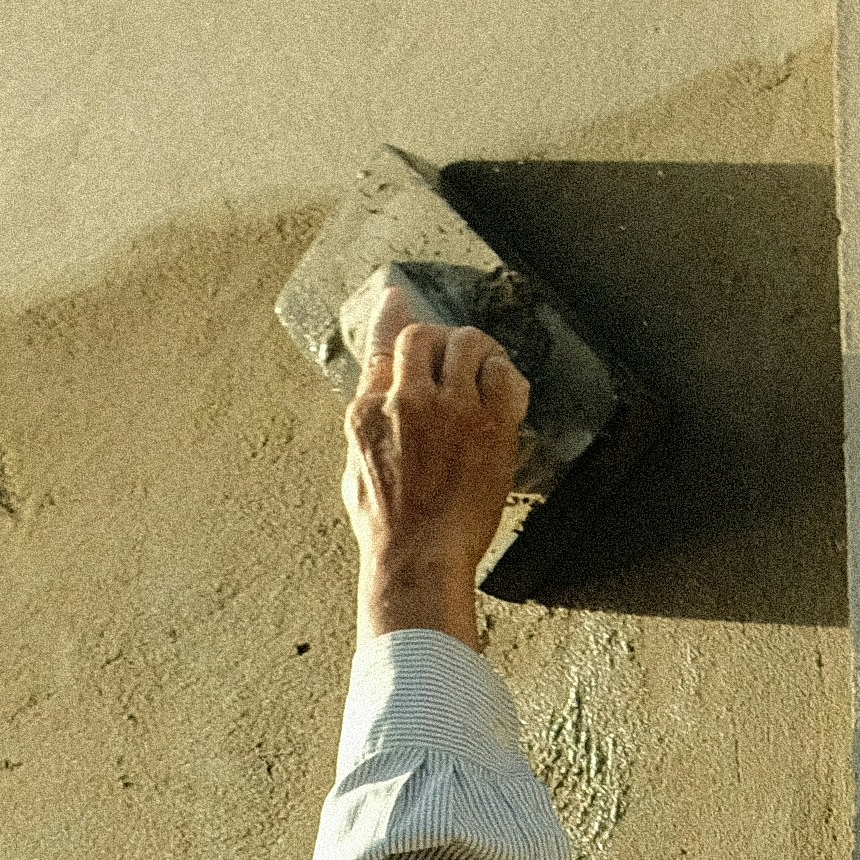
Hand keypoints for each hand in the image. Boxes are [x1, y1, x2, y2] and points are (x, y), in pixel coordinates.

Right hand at [341, 287, 529, 645]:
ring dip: (476, 350)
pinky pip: (503, 373)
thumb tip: (377, 373)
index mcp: (368, 411)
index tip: (398, 299)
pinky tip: (502, 389)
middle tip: (455, 357)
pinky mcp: (489, 426)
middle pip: (424, 335)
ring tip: (482, 368)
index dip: (395, 317)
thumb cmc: (388, 526)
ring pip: (467, 343)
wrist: (420, 560)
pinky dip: (504, 374)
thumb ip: (368, 411)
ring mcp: (450, 410)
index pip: (385, 346)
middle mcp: (407, 400)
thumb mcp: (355, 465)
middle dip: (440, 341)